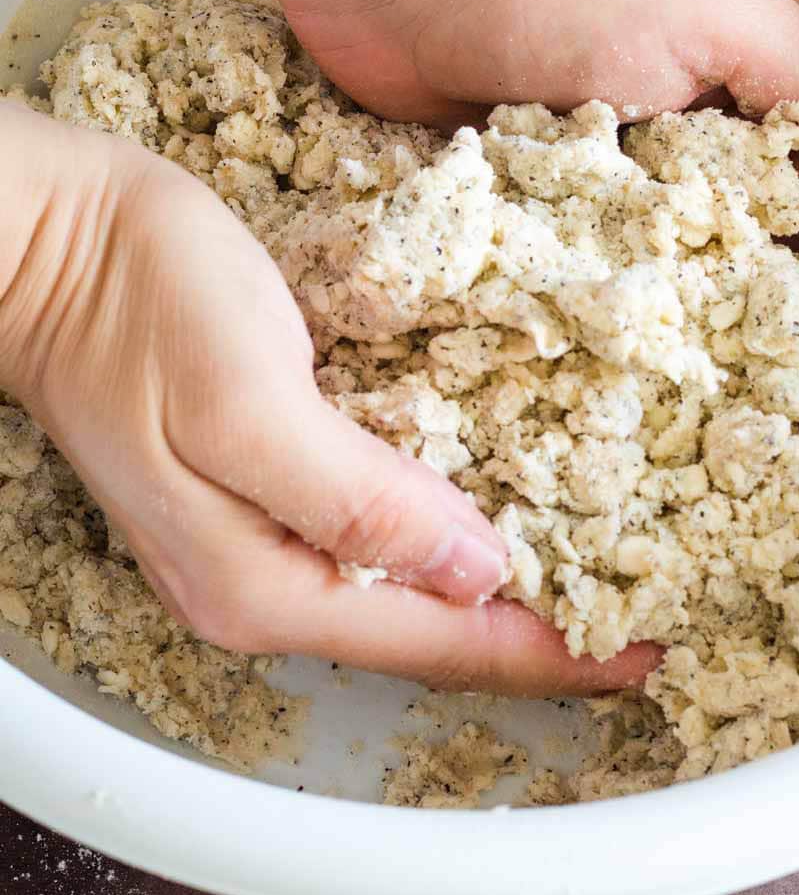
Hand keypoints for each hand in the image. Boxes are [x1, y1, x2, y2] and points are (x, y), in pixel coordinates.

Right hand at [0, 106, 655, 694]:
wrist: (48, 241)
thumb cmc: (139, 302)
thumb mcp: (249, 398)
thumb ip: (358, 499)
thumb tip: (477, 571)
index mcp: (264, 584)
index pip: (438, 643)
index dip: (548, 653)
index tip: (642, 650)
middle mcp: (261, 589)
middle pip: (428, 635)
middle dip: (536, 634)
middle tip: (639, 619)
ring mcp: (255, 543)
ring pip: (408, 593)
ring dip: (502, 590)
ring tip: (594, 576)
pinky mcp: (262, 488)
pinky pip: (381, 540)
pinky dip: (453, 536)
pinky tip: (501, 510)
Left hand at [278, 0, 798, 389]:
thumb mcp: (714, 14)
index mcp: (759, 89)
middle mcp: (695, 144)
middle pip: (770, 261)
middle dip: (791, 341)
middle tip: (794, 436)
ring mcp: (613, 184)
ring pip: (682, 287)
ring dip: (701, 349)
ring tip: (711, 444)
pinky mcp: (538, 213)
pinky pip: (591, 289)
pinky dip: (611, 332)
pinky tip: (614, 395)